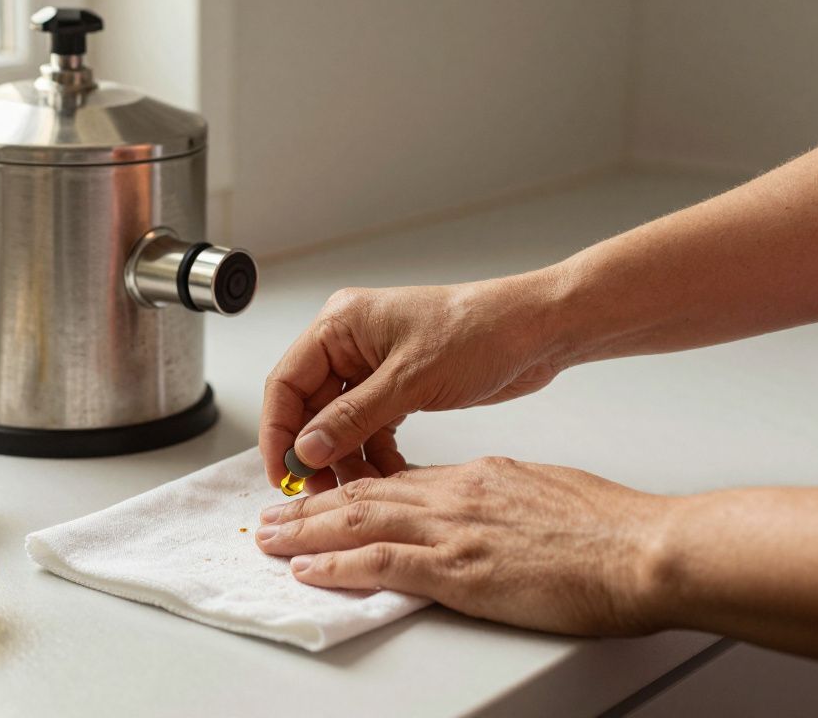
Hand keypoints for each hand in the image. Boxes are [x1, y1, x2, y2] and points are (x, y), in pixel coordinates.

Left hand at [254, 456, 673, 635]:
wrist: (644, 548)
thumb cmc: (612, 527)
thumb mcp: (545, 492)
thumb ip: (503, 499)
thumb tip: (485, 510)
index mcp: (475, 477)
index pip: (395, 482)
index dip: (349, 490)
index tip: (322, 498)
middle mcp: (454, 496)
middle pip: (362, 495)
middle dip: (309, 507)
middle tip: (272, 516)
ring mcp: (453, 530)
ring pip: (358, 522)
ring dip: (304, 532)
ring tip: (267, 539)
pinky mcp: (459, 569)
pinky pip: (381, 562)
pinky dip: (336, 565)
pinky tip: (306, 569)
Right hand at [260, 278, 561, 492]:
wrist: (539, 331)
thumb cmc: (481, 330)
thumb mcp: (410, 380)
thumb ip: (353, 418)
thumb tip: (307, 450)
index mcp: (340, 325)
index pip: (287, 382)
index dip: (279, 431)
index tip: (282, 473)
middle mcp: (351, 343)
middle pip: (310, 407)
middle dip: (315, 452)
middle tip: (320, 492)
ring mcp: (374, 366)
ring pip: (340, 423)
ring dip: (347, 458)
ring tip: (359, 491)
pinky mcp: (399, 387)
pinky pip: (370, 427)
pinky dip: (375, 454)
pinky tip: (386, 477)